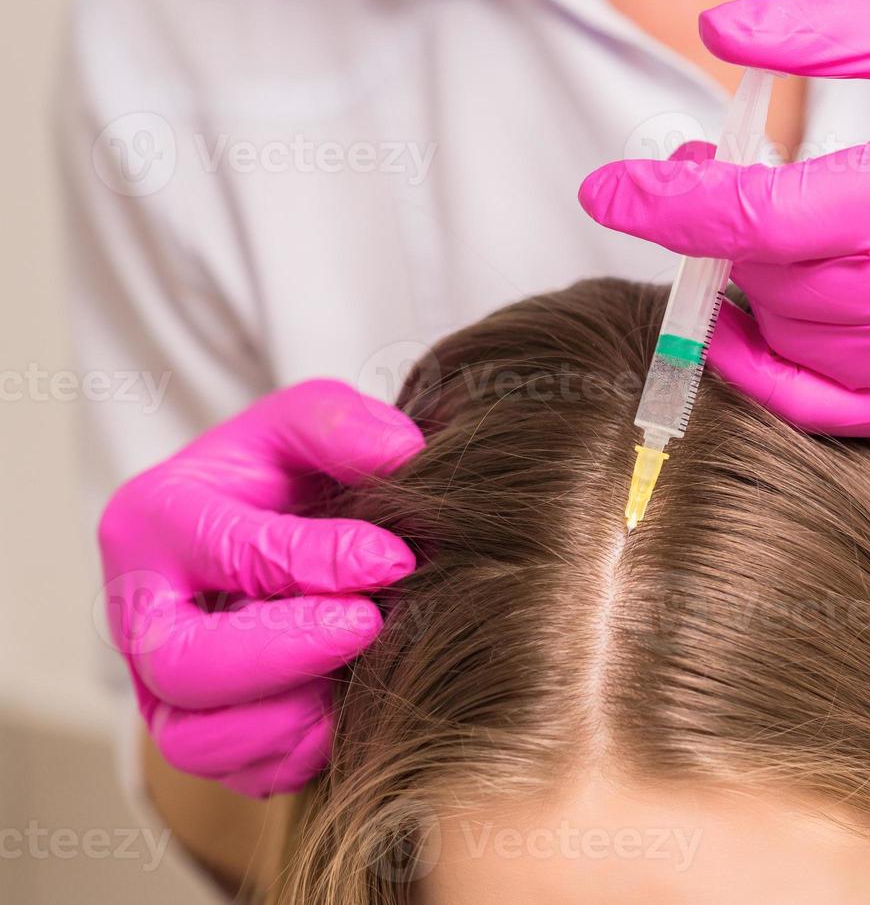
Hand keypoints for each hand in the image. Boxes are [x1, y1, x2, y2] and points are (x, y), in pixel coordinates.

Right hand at [98, 380, 423, 796]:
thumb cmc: (278, 477)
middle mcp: (139, 613)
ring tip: (362, 668)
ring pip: (199, 740)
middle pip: (185, 667)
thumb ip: (338, 424)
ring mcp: (158, 685)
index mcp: (152, 521)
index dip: (318, 562)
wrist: (265, 532)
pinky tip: (350, 703)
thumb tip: (401, 454)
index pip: (229, 553)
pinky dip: (300, 751)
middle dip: (288, 654)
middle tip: (372, 625)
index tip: (395, 559)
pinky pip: (238, 773)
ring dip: (294, 716)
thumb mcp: (300, 425)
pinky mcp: (195, 734)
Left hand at [579, 0, 869, 436]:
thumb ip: (833, 31)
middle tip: (705, 188)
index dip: (670, 204)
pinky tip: (746, 331)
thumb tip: (719, 34)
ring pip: (791, 340)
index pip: (765, 213)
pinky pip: (827, 408)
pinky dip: (768, 373)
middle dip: (718, 232)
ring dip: (749, 292)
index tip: (607, 189)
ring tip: (762, 241)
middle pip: (771, 278)